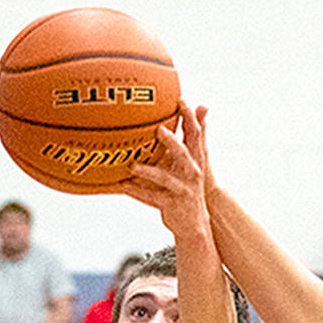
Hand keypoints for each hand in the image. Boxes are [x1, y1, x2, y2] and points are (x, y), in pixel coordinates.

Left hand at [122, 103, 210, 239]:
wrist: (194, 221)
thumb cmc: (187, 185)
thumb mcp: (190, 162)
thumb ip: (189, 136)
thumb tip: (201, 105)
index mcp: (196, 159)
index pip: (195, 134)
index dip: (190, 117)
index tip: (180, 100)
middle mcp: (192, 173)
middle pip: (183, 154)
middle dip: (172, 142)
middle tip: (159, 130)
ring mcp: (182, 189)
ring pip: (165, 178)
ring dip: (148, 171)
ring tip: (132, 165)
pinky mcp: (172, 205)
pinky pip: (152, 197)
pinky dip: (137, 192)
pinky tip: (122, 186)